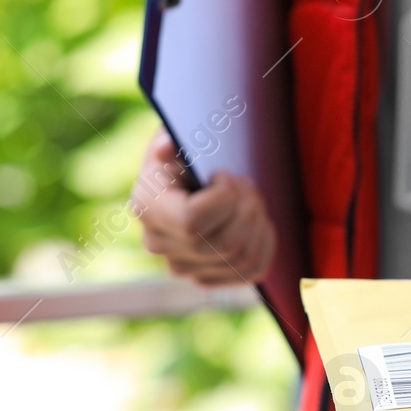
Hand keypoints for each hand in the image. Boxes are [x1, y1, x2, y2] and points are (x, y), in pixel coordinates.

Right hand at [133, 131, 276, 285]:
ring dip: (257, 222)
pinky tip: (256, 221)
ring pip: (242, 258)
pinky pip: (252, 270)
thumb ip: (173, 137)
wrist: (187, 171)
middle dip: (248, 206)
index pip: (193, 223)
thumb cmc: (187, 148)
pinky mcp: (206, 277)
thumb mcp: (178, 133)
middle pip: (226, 243)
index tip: (224, 174)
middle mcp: (157, 243)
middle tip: (245, 182)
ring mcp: (181, 266)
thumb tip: (168, 146)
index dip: (223, 199)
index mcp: (146, 206)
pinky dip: (265, 243)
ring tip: (249, 198)